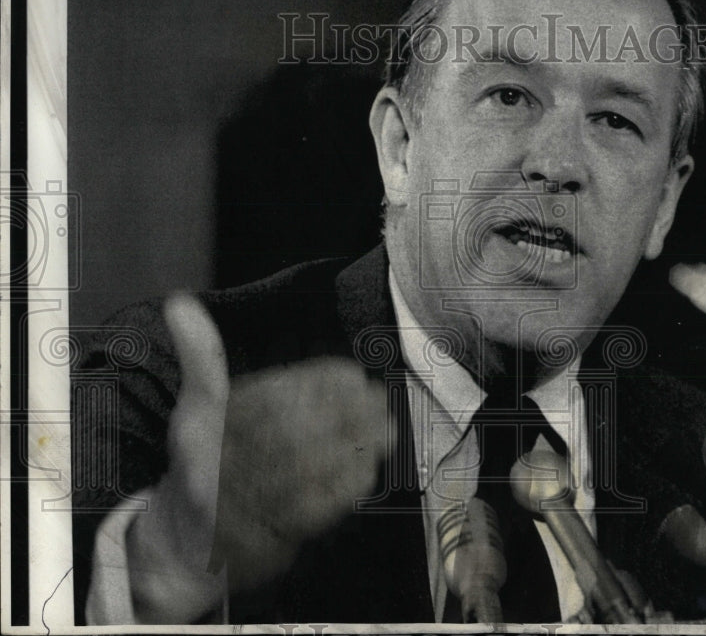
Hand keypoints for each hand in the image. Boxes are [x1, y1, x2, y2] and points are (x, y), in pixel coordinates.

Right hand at [125, 294, 388, 621]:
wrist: (183, 544)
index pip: (266, 398)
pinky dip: (342, 489)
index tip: (351, 374)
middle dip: (342, 413)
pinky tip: (369, 467)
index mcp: (204, 429)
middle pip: (290, 435)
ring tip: (386, 428)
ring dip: (352, 448)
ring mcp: (241, 509)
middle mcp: (218, 469)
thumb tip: (180, 301)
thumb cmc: (201, 461)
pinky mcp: (264, 542)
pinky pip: (310, 514)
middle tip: (378, 398)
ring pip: (305, 473)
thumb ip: (200, 356)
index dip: (313, 383)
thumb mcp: (195, 405)